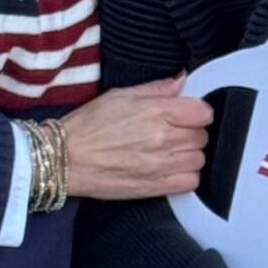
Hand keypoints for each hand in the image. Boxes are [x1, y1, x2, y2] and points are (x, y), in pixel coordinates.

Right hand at [60, 75, 212, 200]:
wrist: (64, 159)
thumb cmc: (88, 125)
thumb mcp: (120, 95)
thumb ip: (156, 88)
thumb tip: (182, 80)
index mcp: (155, 111)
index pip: (203, 112)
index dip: (197, 112)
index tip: (187, 114)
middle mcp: (162, 138)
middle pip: (202, 136)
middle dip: (192, 132)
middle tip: (174, 132)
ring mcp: (160, 165)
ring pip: (199, 159)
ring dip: (190, 154)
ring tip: (171, 151)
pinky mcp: (155, 187)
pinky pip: (191, 182)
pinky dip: (187, 175)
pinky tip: (171, 168)